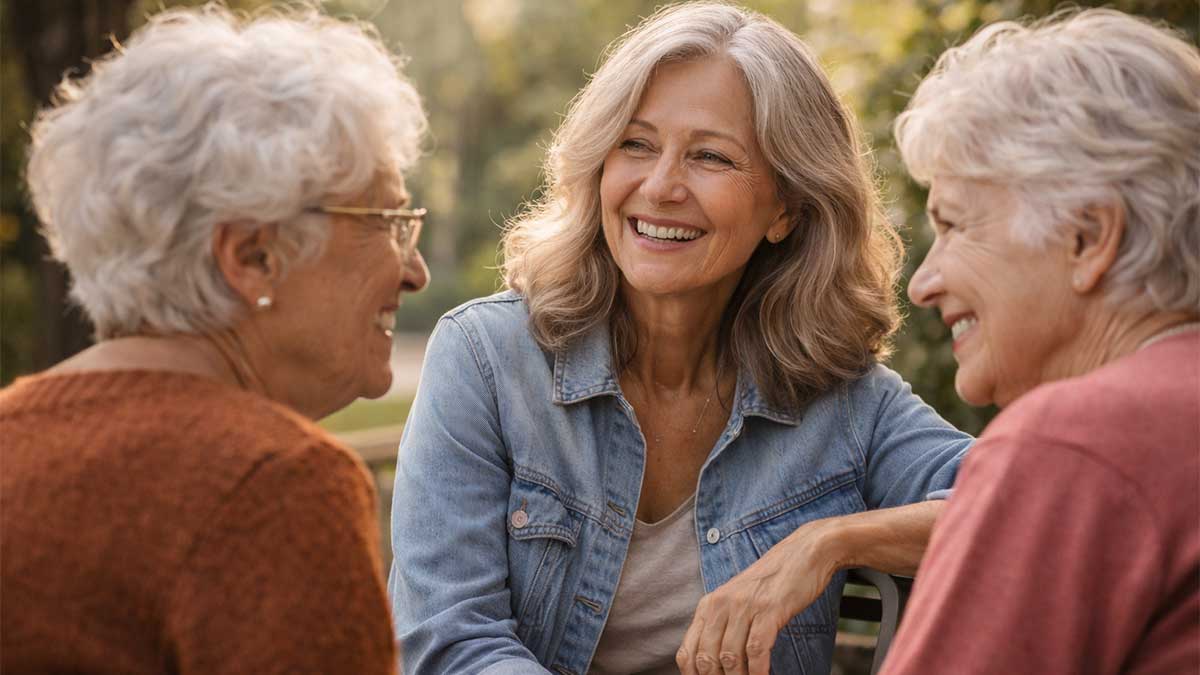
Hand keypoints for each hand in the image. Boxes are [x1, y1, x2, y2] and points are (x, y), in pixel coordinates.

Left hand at [676, 521, 837, 674]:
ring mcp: (744, 606)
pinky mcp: (768, 610)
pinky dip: (758, 671)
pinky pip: (756, 649)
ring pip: (730, 657)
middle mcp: (721, 604)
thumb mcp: (738, 601)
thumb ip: (723, 627)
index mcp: (709, 605)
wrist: (804, 553)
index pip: (688, 652)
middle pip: (706, 658)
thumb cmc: (772, 583)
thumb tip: (715, 664)